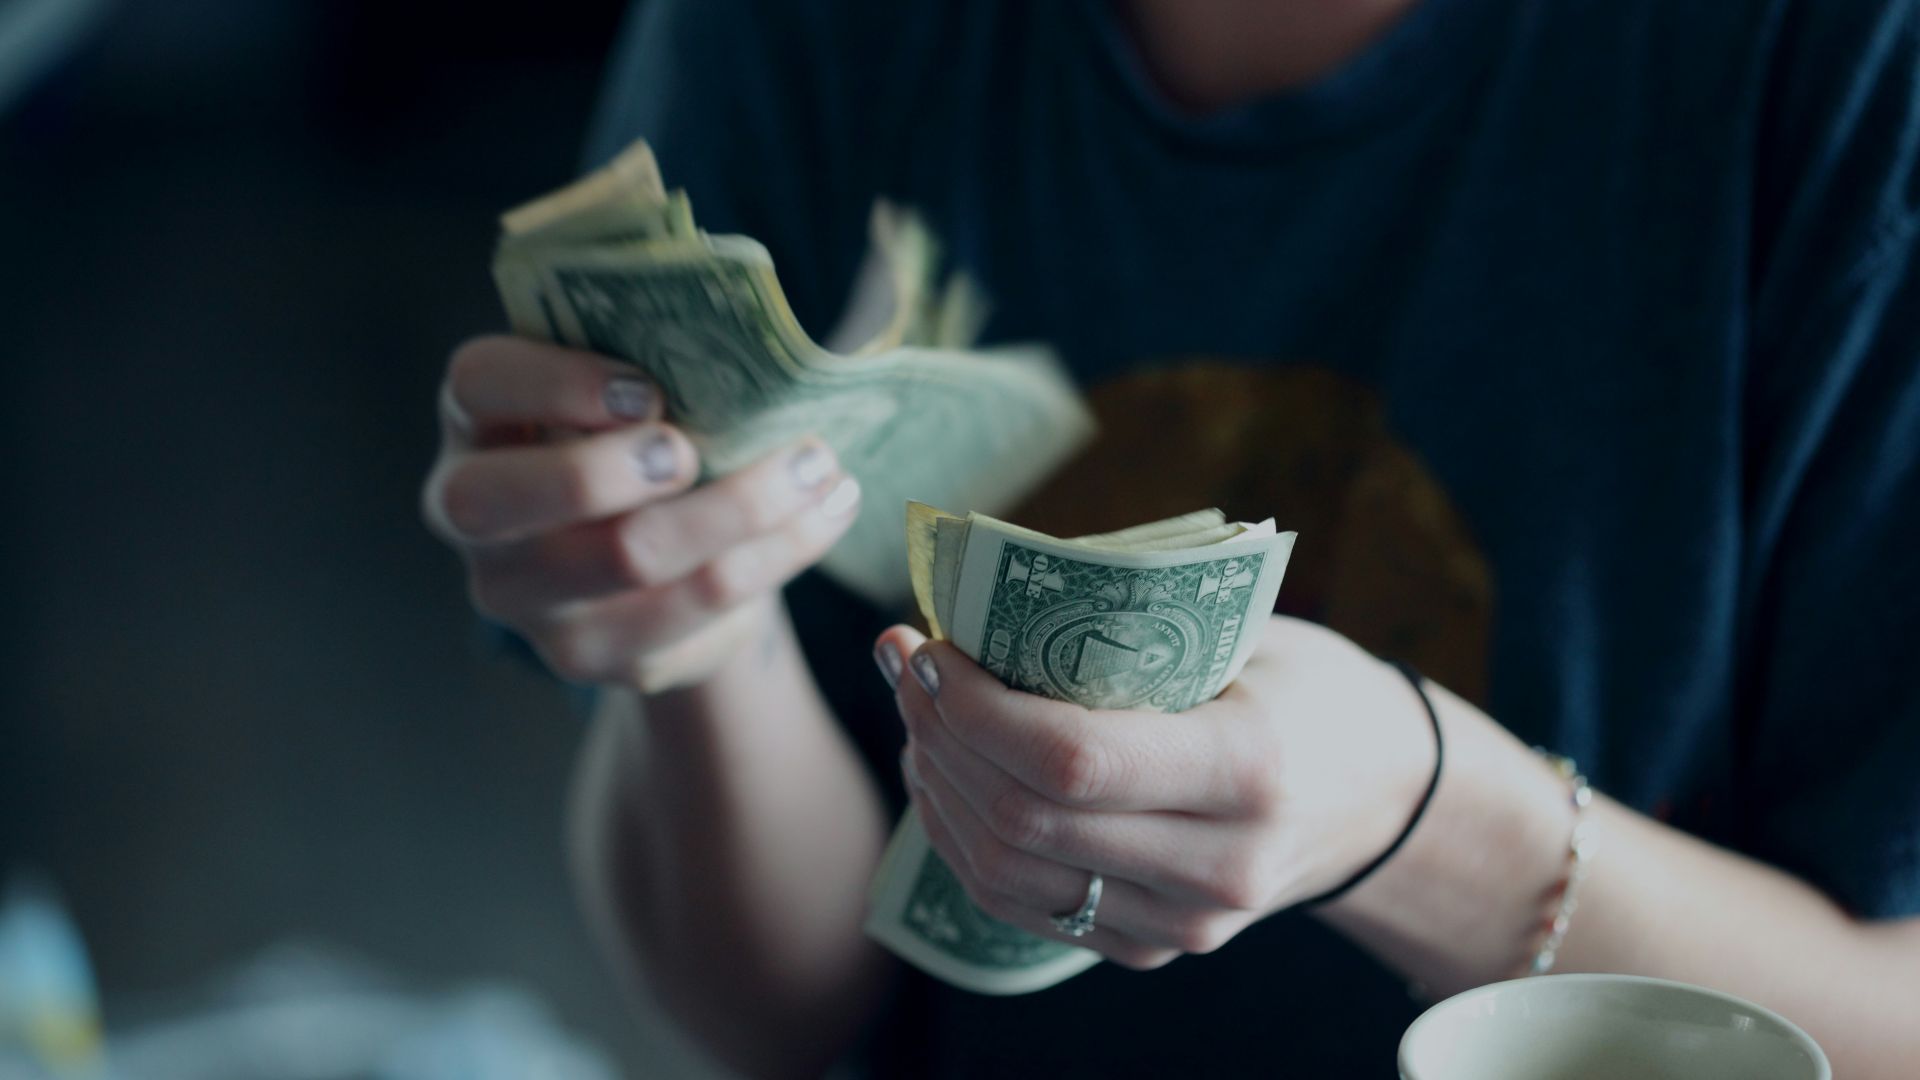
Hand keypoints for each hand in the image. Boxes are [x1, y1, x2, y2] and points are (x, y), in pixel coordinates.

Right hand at [422, 336, 860, 691]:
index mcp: (478, 422)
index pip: (478, 385)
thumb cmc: (640, 436)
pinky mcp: (596, 655)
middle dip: (610, 469)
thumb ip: (652, 356)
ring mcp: (528, 599)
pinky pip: (695, 611)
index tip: (648, 389)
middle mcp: (474, 516)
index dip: (554, 383)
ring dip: (741, 507)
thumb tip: (750, 338)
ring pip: (628, 559)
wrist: (658, 553)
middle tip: (695, 450)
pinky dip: (775, 556)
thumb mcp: (628, 387)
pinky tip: (824, 515)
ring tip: (818, 466)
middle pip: (509, 499)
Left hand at [875, 615, 1435, 969]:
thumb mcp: (1247, 635)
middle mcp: (1219, 865)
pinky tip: (945, 774)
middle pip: (1024, 820)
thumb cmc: (1307, 689)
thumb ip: (1131, 627)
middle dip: (939, 735)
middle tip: (904, 663)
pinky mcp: (1153, 947)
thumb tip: (981, 597)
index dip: (975, 707)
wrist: (1382, 797)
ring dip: (937, 786)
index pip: (1072, 759)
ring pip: (1006, 873)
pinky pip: (1022, 906)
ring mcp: (1185, 923)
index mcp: (1249, 769)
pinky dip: (963, 838)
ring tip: (917, 713)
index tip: (929, 646)